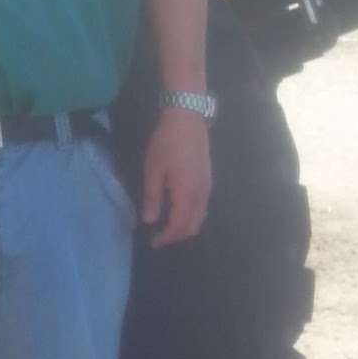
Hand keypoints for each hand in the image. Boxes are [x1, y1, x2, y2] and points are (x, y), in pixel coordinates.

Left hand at [139, 108, 212, 247]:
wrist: (187, 117)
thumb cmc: (166, 142)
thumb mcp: (153, 169)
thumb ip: (152, 197)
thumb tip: (149, 221)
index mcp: (187, 194)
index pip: (178, 226)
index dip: (165, 237)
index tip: (152, 242)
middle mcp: (202, 194)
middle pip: (193, 226)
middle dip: (176, 236)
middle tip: (158, 236)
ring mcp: (208, 186)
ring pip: (200, 217)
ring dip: (185, 226)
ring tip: (166, 225)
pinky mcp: (208, 179)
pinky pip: (203, 207)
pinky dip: (191, 215)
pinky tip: (177, 209)